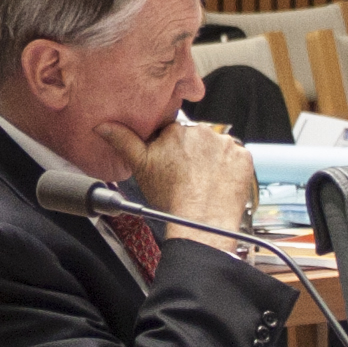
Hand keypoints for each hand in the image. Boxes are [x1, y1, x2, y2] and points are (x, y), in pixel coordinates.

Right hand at [129, 117, 253, 230]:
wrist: (202, 221)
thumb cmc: (171, 198)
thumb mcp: (140, 167)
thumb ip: (123, 141)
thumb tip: (104, 125)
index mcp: (176, 130)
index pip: (173, 131)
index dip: (171, 148)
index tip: (171, 163)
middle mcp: (202, 132)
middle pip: (196, 139)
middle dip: (192, 153)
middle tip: (186, 176)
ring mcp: (225, 144)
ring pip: (216, 148)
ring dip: (211, 160)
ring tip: (203, 182)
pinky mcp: (243, 157)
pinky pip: (235, 158)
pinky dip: (229, 168)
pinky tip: (219, 183)